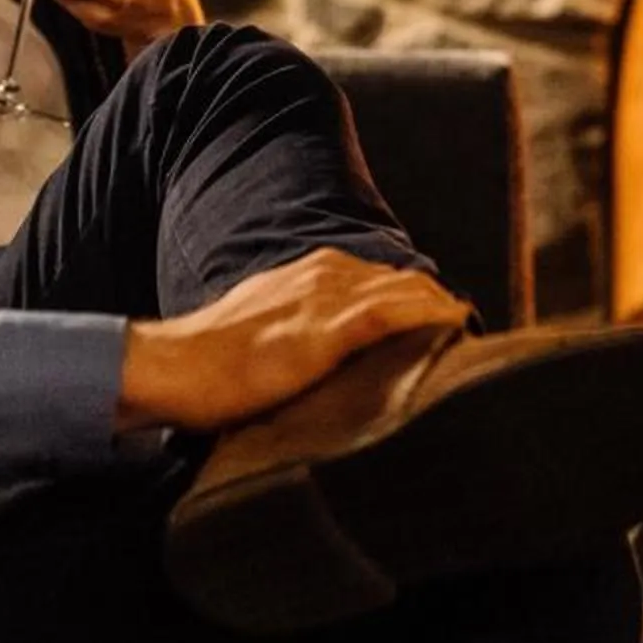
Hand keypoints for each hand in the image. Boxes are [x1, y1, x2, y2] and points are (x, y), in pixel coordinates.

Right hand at [117, 248, 468, 433]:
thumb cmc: (208, 364)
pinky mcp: (325, 329)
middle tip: (467, 339)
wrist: (171, 367)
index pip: (382, 281)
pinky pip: (394, 313)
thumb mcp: (264, 335)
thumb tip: (322, 360)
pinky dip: (430, 319)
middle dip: (439, 306)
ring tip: (471, 341)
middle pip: (405, 282)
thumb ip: (298, 335)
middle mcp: (324, 274)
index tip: (444, 327)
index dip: (418, 302)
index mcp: (309, 275)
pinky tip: (453, 331)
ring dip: (443, 313)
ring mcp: (326, 298)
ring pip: (408, 292)